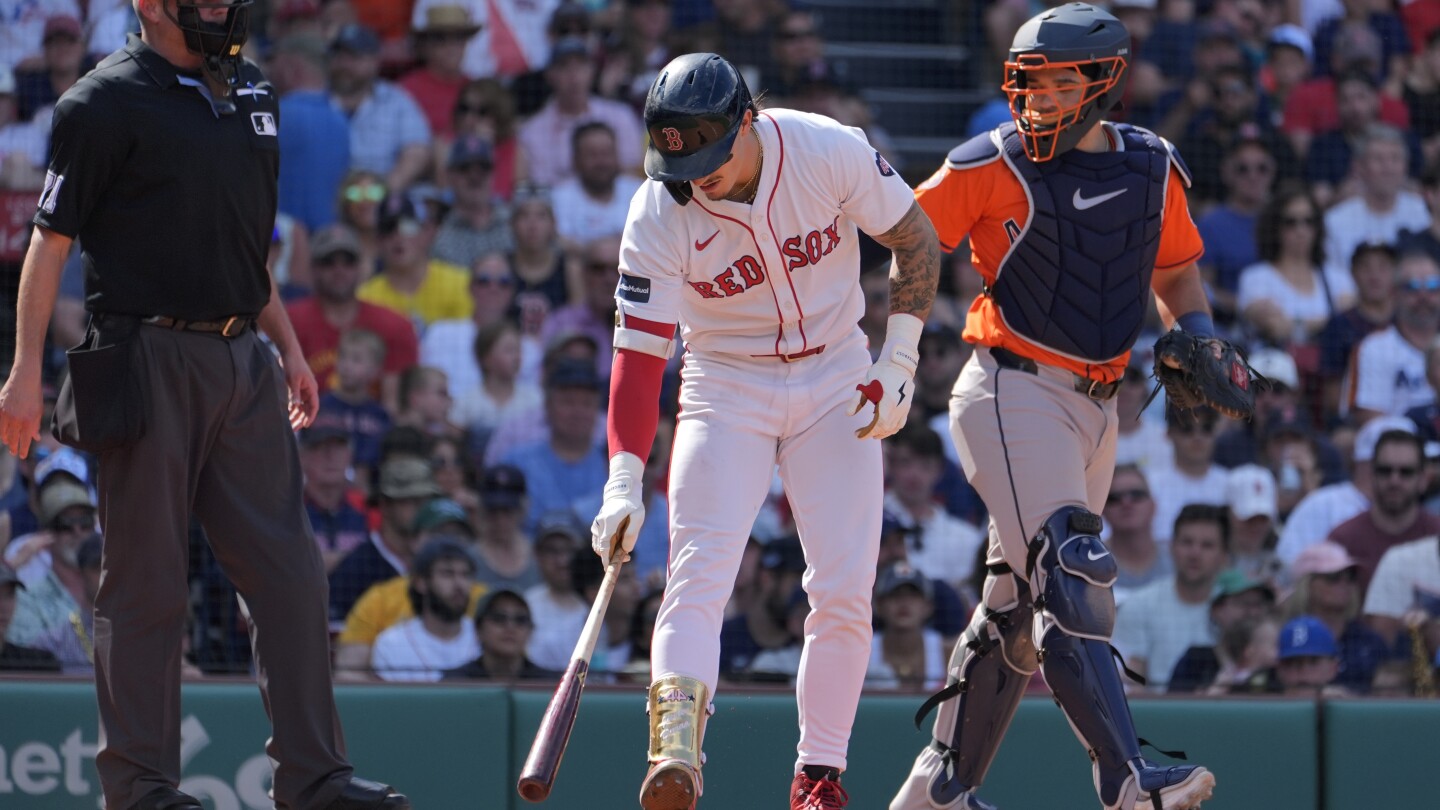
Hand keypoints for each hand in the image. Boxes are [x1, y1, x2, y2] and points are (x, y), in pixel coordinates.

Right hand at [0, 369, 42, 458]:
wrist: (24, 380)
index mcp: (29, 421)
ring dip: (6, 439)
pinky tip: (2, 433)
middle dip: (13, 447)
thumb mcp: (39, 411)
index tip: (22, 456)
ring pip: (3, 433)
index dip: (23, 450)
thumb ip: (35, 426)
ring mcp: (6, 415)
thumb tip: (35, 438)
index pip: (25, 440)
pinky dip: (0, 430)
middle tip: (13, 452)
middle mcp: (17, 420)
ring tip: (8, 443)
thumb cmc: (34, 396)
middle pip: (13, 439)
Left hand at [280, 351, 318, 429]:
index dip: (310, 416)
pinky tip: (286, 415)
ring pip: (301, 407)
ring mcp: (302, 390)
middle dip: (301, 419)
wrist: (289, 352)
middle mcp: (309, 391)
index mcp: (312, 389)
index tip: (306, 425)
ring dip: (296, 415)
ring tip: (289, 425)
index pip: (314, 406)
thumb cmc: (292, 364)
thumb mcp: (293, 379)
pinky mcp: (296, 388)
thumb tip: (296, 406)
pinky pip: (295, 402)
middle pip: (307, 409)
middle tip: (294, 429)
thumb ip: (294, 393)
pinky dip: (291, 409)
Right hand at [591, 452, 644, 562]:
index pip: (604, 544)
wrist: (622, 492)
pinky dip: (605, 547)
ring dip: (608, 552)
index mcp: (609, 521)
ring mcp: (596, 524)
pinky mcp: (597, 525)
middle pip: (601, 547)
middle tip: (627, 558)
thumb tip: (626, 549)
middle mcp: (599, 523)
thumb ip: (632, 533)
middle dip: (610, 556)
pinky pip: (598, 540)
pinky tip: (617, 546)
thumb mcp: (638, 516)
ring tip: (624, 552)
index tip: (608, 568)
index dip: (605, 558)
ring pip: (598, 545)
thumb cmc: (632, 504)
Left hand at [851, 314, 921, 439]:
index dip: (867, 432)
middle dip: (872, 433)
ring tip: (872, 434)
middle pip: (885, 428)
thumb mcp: (865, 385)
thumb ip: (857, 400)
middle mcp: (898, 407)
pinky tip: (884, 428)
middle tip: (859, 433)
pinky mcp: (907, 406)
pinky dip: (891, 428)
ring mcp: (904, 408)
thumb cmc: (881, 372)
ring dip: (882, 433)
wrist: (899, 363)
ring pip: (894, 427)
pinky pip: (900, 423)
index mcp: (888, 402)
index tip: (857, 434)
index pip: (878, 425)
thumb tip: (848, 414)